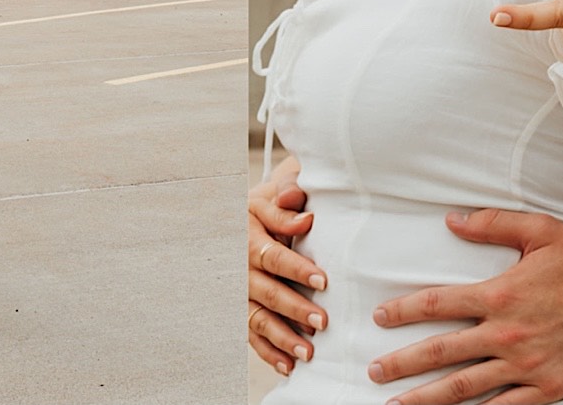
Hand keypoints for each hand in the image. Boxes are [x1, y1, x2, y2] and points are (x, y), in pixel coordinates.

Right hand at [249, 172, 325, 375]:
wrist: (249, 213)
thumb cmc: (271, 205)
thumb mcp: (274, 195)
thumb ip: (287, 204)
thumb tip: (304, 216)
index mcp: (248, 234)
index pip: (273, 256)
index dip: (297, 269)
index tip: (323, 281)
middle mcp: (240, 266)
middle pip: (266, 292)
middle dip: (294, 308)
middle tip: (322, 323)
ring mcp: (239, 291)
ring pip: (258, 318)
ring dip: (283, 337)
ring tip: (308, 353)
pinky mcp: (242, 309)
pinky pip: (252, 334)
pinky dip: (269, 352)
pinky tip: (289, 366)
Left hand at [369, 211, 562, 404]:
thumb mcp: (539, 230)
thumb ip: (491, 223)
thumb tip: (452, 220)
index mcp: (500, 294)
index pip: (437, 304)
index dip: (403, 312)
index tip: (380, 319)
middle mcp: (508, 333)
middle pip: (442, 352)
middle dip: (403, 364)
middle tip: (376, 373)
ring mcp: (527, 366)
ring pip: (466, 387)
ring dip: (428, 398)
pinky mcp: (549, 388)